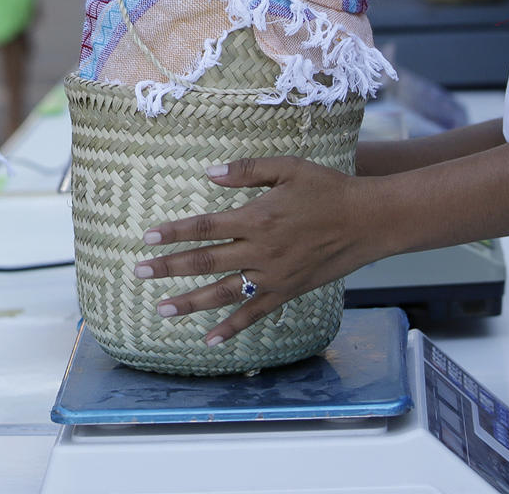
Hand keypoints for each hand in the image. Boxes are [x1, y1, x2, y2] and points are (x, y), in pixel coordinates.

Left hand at [134, 157, 384, 346]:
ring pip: (223, 293)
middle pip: (205, 263)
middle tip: (138, 273)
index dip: (174, 233)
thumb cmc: (328, 189)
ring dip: (190, 303)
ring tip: (161, 310)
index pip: (204, 227)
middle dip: (168, 268)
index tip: (148, 238)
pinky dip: (231, 328)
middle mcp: (261, 251)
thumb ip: (247, 169)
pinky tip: (209, 340)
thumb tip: (209, 173)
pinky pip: (254, 314)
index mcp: (257, 218)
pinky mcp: (287, 292)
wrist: (369, 221)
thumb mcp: (288, 167)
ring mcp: (273, 276)